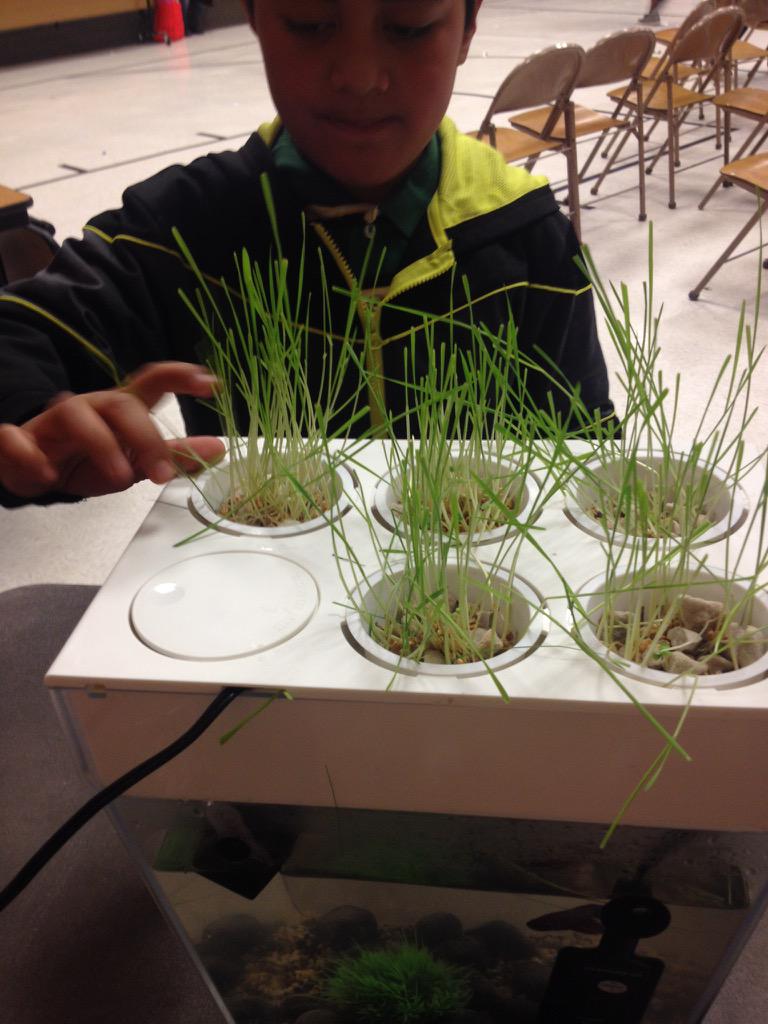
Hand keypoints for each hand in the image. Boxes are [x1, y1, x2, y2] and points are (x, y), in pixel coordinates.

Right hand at [0, 362, 225, 498]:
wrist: (38, 473)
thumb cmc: (91, 461)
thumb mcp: (136, 461)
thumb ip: (175, 455)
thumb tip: (219, 448)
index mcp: (120, 408)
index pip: (152, 381)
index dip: (181, 376)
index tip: (211, 383)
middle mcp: (90, 407)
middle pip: (120, 404)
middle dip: (145, 438)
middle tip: (161, 474)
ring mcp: (52, 422)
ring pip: (74, 414)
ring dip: (100, 445)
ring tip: (119, 478)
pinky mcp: (18, 441)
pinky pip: (16, 438)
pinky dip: (31, 456)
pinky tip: (48, 476)